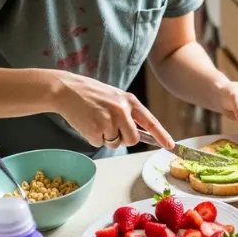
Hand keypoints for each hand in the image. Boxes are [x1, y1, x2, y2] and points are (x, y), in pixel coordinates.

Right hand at [52, 71, 173, 149]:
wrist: (67, 90)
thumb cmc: (92, 95)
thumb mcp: (115, 98)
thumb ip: (128, 113)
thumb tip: (141, 133)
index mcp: (130, 101)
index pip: (150, 121)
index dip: (162, 135)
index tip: (170, 146)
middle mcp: (122, 111)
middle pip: (132, 139)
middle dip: (124, 139)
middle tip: (111, 129)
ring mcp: (109, 121)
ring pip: (116, 143)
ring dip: (107, 138)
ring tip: (96, 121)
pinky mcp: (95, 130)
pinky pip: (100, 143)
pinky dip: (93, 138)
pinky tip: (88, 124)